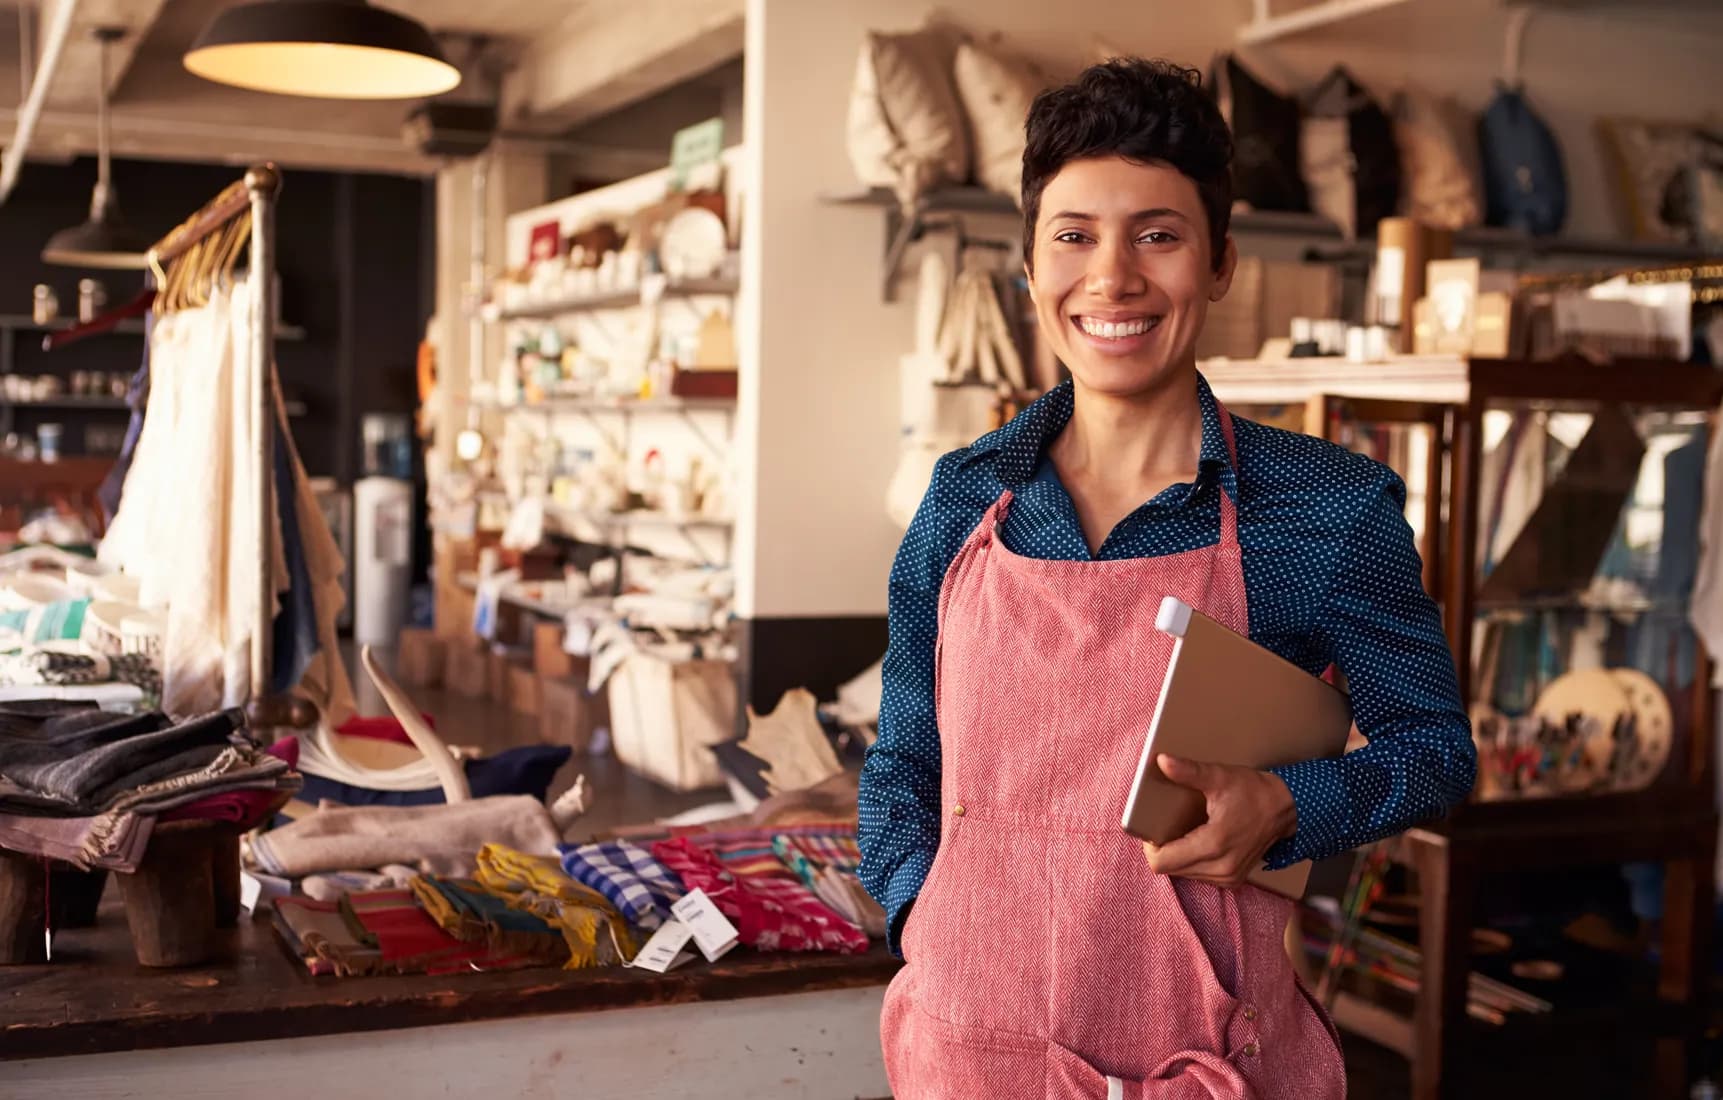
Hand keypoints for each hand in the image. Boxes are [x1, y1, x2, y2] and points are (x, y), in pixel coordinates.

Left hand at [1141, 754, 1296, 886]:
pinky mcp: (1233, 879)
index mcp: (1213, 845)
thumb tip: (1163, 761)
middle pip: (1169, 869)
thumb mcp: (1219, 776)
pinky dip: (1191, 861)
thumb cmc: (1253, 791)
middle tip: (1166, 825)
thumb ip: (1189, 772)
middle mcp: (1221, 868)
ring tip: (1183, 831)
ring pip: (1182, 874)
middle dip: (1162, 849)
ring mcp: (1228, 877)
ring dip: (1176, 856)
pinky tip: (1197, 840)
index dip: (1150, 846)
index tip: (1152, 827)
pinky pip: (1198, 875)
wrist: (1286, 807)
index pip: (1162, 862)